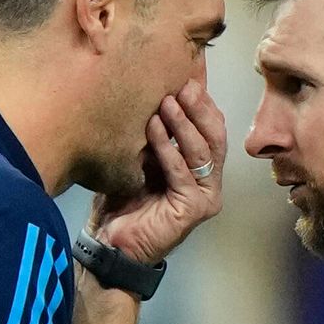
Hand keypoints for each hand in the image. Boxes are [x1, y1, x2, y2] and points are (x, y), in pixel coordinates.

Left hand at [87, 79, 231, 267]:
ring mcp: (205, 197)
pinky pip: (182, 171)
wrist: (110, 244)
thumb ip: (154, 134)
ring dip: (184, 123)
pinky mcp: (193, 209)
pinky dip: (167, 148)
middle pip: (214, 137)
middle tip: (183, 84)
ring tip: (166, 101)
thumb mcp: (140, 159)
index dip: (202, 104)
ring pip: (202, 151)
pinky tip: (154, 128)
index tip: (186, 78)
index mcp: (200, 170)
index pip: (211, 130)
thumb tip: (154, 93)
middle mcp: (209, 183)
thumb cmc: (122, 202)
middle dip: (199, 108)